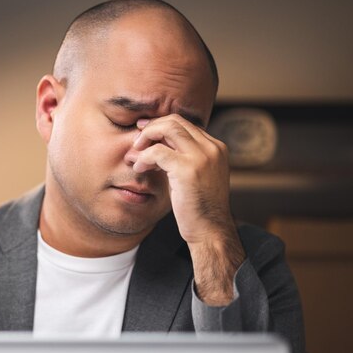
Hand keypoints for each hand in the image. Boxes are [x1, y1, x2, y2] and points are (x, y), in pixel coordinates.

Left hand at [129, 114, 244, 304]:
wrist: (209, 231)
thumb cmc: (198, 206)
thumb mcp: (193, 175)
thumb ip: (182, 156)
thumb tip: (157, 142)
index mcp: (216, 148)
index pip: (185, 124)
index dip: (161, 125)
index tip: (144, 132)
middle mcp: (212, 148)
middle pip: (176, 121)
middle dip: (152, 127)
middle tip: (136, 140)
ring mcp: (202, 157)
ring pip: (168, 128)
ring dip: (147, 138)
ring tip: (136, 153)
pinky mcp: (188, 169)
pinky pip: (158, 151)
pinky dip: (144, 157)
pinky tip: (139, 167)